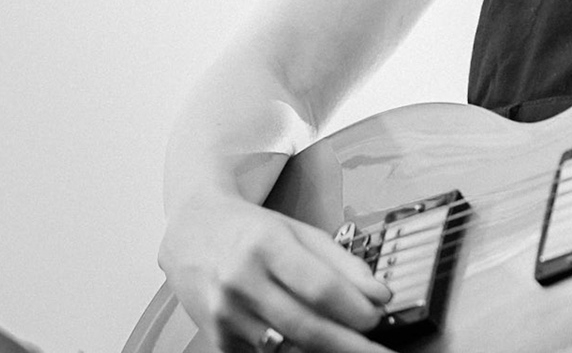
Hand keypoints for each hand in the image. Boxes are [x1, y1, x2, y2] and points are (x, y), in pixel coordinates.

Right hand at [158, 191, 391, 352]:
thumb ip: (343, 262)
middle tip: (377, 349)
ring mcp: (225, 315)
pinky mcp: (218, 339)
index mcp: (267, 246)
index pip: (320, 288)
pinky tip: (315, 347)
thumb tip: (378, 294)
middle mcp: (242, 282)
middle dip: (349, 344)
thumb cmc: (251, 230)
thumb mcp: (300, 232)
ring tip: (351, 347)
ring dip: (324, 352)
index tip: (378, 316)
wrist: (193, 232)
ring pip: (286, 347)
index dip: (355, 308)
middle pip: (306, 325)